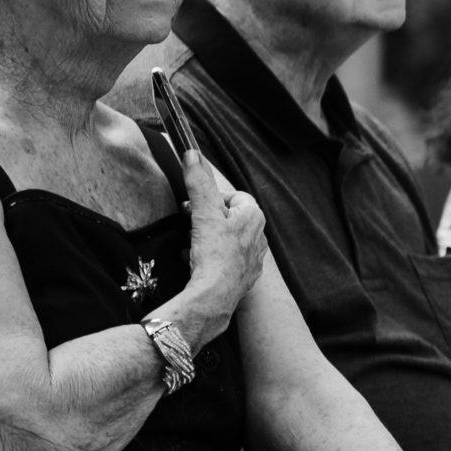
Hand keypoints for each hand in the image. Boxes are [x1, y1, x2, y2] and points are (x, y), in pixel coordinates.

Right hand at [176, 150, 266, 328]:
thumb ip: (199, 183)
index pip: (235, 196)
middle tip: (190, 225)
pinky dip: (210, 258)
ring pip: (226, 240)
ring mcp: (253, 259)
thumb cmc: (214, 253)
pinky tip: (196, 262)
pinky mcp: (244, 277)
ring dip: (206, 239)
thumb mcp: (204, 212)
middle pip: (229, 218)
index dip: (213, 199)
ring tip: (192, 245)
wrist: (215, 296)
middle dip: (207, 220)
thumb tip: (192, 153)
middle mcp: (260, 238)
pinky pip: (225, 260)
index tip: (195, 206)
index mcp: (255, 218)